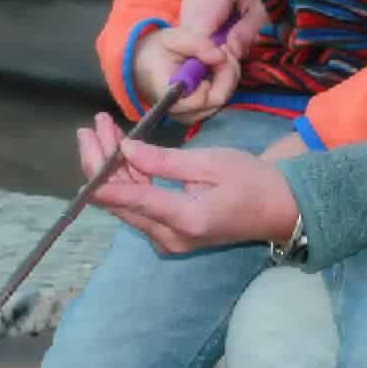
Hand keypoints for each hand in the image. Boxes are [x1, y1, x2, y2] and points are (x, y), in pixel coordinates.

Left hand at [75, 110, 299, 254]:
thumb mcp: (211, 163)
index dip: (102, 178)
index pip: (133, 199)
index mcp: (185, 219)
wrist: (281, 210)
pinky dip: (130, 178)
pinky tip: (121, 150)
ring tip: (101, 130)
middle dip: (101, 164)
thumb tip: (126, 150)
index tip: (85, 152)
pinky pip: (141, 205)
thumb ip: (165, 160)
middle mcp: (171, 237)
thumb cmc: (252, 182)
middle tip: (90, 129)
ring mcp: (169, 238)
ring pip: (128, 202)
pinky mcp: (170, 232)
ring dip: (113, 167)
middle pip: (122, 201)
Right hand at [133, 23, 240, 122]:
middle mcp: (179, 111)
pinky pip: (220, 99)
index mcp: (166, 94)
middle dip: (227, 72)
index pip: (196, 101)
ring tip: (218, 54)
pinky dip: (224, 82)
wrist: (141, 66)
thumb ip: (197, 44)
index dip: (212, 81)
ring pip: (223, 99)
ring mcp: (190, 115)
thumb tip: (221, 56)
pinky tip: (217, 66)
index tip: (212, 58)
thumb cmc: (155, 52)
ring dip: (228, 75)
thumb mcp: (172, 39)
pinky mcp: (198, 113)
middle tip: (224, 49)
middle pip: (217, 99)